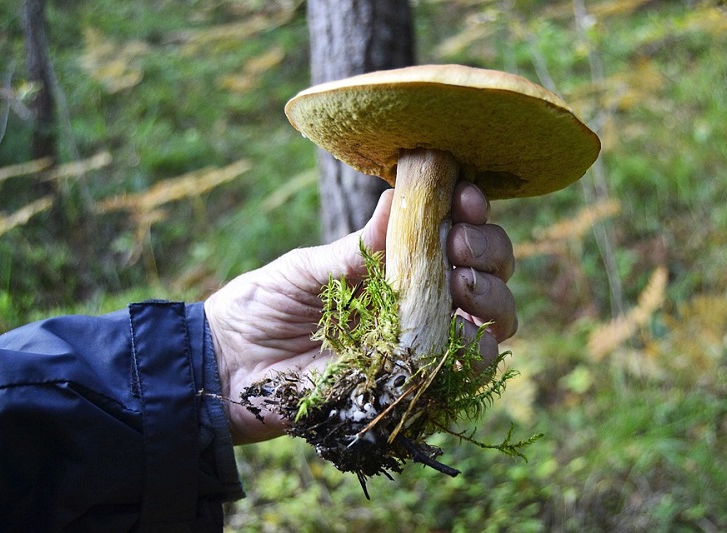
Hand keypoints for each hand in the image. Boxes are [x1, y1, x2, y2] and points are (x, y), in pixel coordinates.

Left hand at [204, 182, 516, 444]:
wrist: (231, 369)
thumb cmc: (262, 307)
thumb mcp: (305, 269)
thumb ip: (356, 247)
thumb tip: (399, 194)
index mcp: (392, 260)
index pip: (450, 229)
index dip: (469, 211)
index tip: (465, 199)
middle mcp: (416, 296)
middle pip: (484, 268)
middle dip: (487, 249)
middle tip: (459, 244)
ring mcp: (420, 339)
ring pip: (489, 315)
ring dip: (494, 296)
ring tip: (463, 286)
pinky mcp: (414, 382)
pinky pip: (467, 370)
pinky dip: (484, 354)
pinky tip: (475, 339)